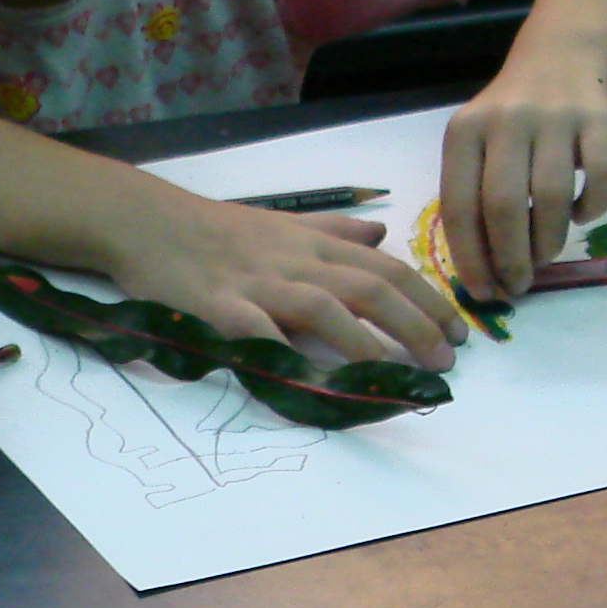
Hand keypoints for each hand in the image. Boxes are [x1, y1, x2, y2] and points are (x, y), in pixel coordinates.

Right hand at [103, 190, 465, 370]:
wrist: (147, 223)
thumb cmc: (214, 228)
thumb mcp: (283, 223)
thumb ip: (334, 231)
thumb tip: (382, 232)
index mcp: (314, 243)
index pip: (386, 268)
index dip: (428, 300)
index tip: (459, 331)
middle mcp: (296, 261)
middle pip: (370, 288)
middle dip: (416, 324)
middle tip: (446, 361)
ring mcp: (259, 284)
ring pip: (327, 309)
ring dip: (369, 345)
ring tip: (400, 377)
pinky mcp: (221, 309)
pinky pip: (261, 335)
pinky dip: (289, 358)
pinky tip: (314, 385)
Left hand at [438, 52, 606, 298]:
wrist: (560, 57)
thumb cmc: (510, 121)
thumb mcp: (477, 146)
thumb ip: (474, 198)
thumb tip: (484, 274)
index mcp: (464, 131)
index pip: (459, 206)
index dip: (471, 258)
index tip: (483, 293)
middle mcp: (507, 119)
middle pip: (504, 205)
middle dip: (510, 259)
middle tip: (518, 285)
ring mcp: (556, 115)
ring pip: (552, 195)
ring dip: (549, 240)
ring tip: (545, 253)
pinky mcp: (601, 116)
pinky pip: (602, 176)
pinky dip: (592, 208)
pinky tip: (581, 215)